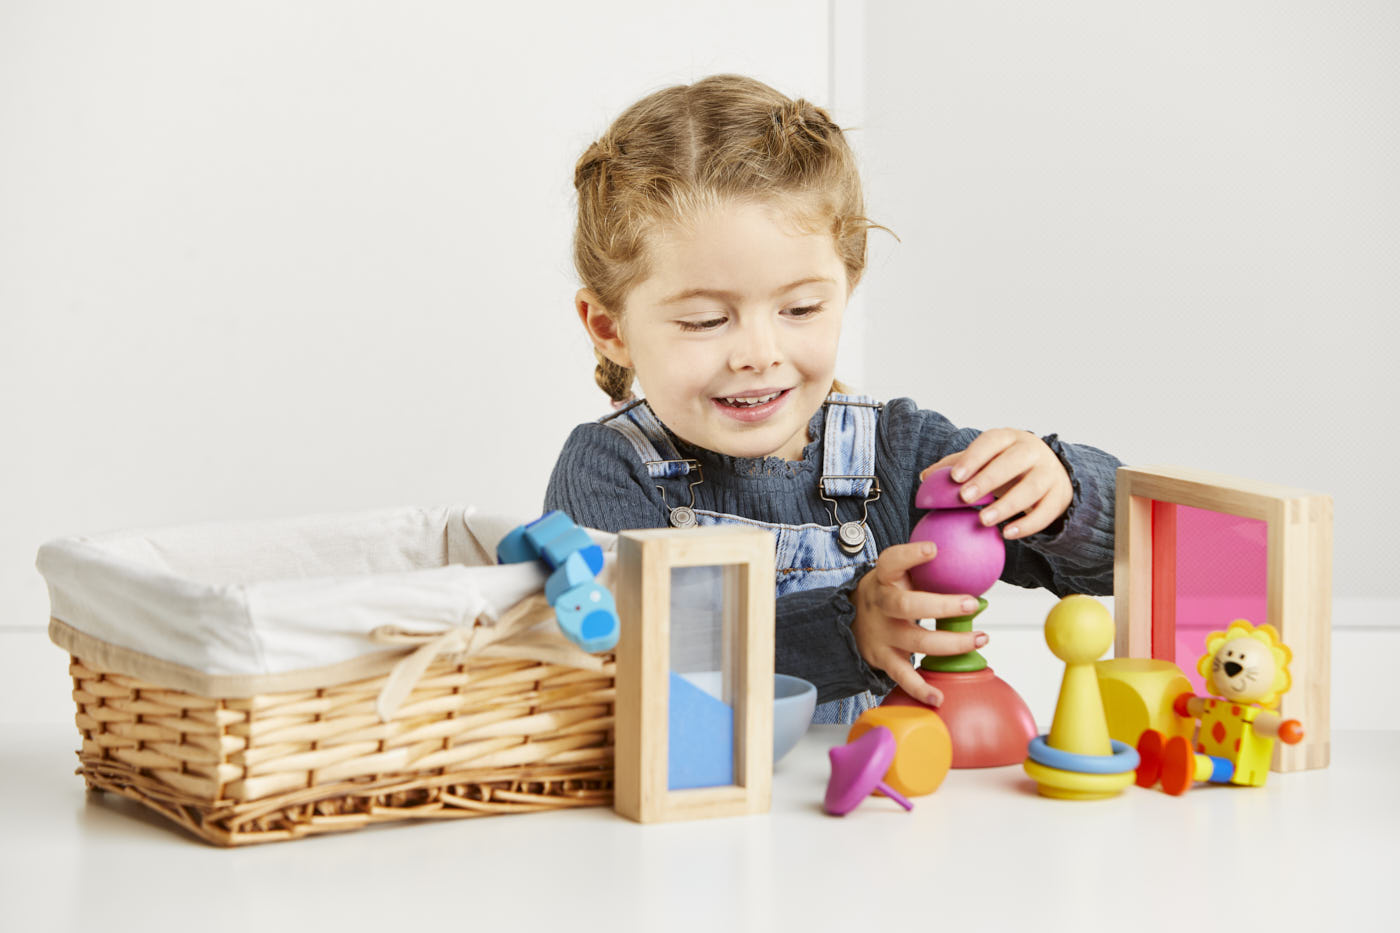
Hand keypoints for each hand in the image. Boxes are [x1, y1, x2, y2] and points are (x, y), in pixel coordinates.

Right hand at [851, 542, 988, 705]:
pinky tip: (938, 697)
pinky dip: (920, 688)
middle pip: (907, 605)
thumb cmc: (887, 594)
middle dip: (942, 606)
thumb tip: (972, 560)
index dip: (910, 555)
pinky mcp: (883, 658)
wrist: (850, 623)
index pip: (891, 562)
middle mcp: (881, 606)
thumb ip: (924, 569)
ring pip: (915, 641)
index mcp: (883, 579)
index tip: (933, 550)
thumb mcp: (895, 575)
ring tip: (980, 638)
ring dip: (950, 643)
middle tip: (972, 603)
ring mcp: (882, 634)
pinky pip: (902, 676)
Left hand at [921, 429, 1072, 539]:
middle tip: (965, 498)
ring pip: (1031, 488)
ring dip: (1007, 505)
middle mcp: (1033, 451)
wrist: (1050, 473)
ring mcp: (1050, 473)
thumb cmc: (1007, 465)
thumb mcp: (985, 459)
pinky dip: (1027, 525)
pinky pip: (1045, 512)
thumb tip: (925, 478)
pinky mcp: (1059, 496)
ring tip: (984, 520)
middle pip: (1014, 462)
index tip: (955, 477)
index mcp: (1010, 438)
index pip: (992, 442)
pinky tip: (1007, 534)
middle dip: (989, 479)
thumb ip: (957, 465)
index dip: (974, 458)